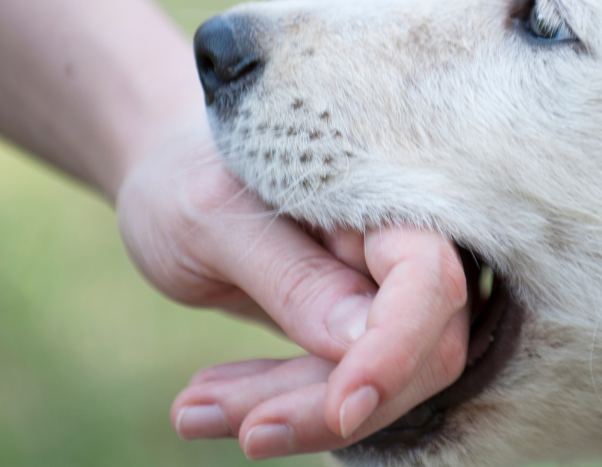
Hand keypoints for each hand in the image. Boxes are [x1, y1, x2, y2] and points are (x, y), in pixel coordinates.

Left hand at [116, 114, 468, 459]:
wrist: (171, 177)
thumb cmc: (186, 177)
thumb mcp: (213, 221)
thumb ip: (292, 277)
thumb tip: (360, 343)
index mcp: (380, 196)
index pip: (427, 278)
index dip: (396, 349)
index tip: (340, 408)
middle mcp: (396, 242)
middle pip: (417, 347)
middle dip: (331, 399)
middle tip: (242, 428)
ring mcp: (379, 286)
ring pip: (377, 379)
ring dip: (292, 409)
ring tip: (190, 409)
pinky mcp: (352, 323)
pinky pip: (336, 380)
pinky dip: (276, 401)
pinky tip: (205, 401)